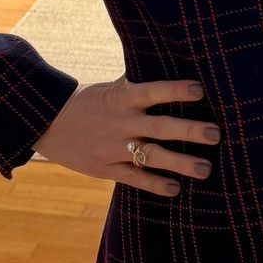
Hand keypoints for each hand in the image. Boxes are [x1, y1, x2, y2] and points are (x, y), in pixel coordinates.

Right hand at [32, 75, 220, 196]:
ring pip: (151, 156)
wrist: (46, 123)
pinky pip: (134, 178)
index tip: (199, 89)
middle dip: (188, 131)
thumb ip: (138, 87)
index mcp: (120, 98)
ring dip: (180, 163)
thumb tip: (176, 74)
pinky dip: (155, 184)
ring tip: (206, 169)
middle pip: (159, 127)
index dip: (175, 90)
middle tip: (215, 134)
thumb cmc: (89, 103)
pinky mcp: (105, 169)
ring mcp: (112, 148)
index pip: (151, 91)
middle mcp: (119, 123)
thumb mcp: (110, 89)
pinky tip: (176, 189)